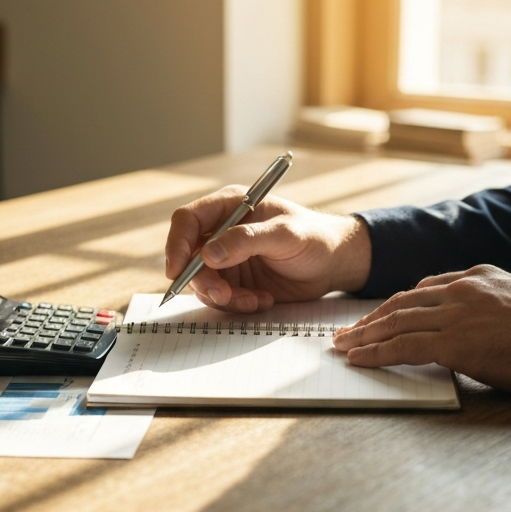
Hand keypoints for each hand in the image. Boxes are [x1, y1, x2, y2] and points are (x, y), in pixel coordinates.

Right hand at [164, 186, 371, 312]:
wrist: (334, 263)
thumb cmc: (314, 237)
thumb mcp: (285, 235)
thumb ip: (246, 241)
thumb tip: (208, 253)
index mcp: (230, 207)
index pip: (188, 220)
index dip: (176, 244)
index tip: (176, 271)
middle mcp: (222, 232)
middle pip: (189, 257)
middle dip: (203, 280)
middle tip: (224, 295)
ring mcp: (227, 258)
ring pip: (202, 282)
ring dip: (223, 297)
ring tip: (254, 299)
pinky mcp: (236, 281)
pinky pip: (221, 298)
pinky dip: (238, 304)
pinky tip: (262, 300)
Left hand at [333, 265, 510, 400]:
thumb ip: (488, 310)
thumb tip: (471, 330)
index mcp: (479, 276)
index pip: (424, 289)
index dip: (396, 306)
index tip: (378, 317)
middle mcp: (463, 289)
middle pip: (402, 303)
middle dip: (371, 319)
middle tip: (346, 332)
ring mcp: (458, 313)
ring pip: (396, 322)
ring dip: (364, 336)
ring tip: (342, 346)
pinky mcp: (456, 342)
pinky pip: (403, 347)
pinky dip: (375, 353)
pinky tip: (358, 359)